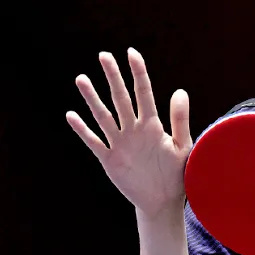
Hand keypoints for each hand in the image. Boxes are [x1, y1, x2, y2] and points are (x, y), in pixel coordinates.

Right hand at [66, 49, 190, 216]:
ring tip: (81, 78)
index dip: (138, 73)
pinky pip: (94, 142)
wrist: (162, 201)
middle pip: (120, 98)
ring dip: (92, 99)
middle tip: (104, 56)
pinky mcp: (110, 159)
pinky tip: (71, 115)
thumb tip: (180, 91)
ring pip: (103, 116)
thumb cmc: (176, 174)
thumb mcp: (183, 146)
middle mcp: (133, 130)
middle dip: (113, 77)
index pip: (144, 93)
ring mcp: (120, 143)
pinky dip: (83, 130)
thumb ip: (179, 120)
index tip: (132, 53)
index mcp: (152, 125)